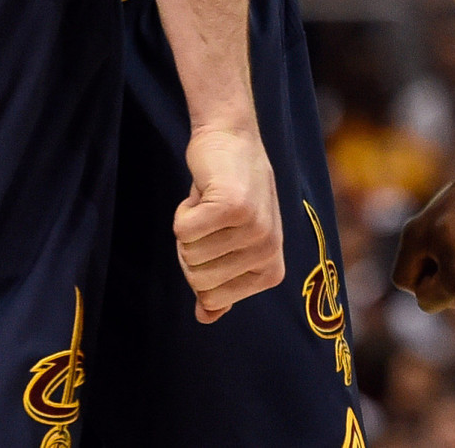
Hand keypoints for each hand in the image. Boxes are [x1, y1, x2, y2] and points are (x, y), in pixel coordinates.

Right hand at [174, 124, 284, 322]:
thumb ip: (221, 282)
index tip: (217, 238)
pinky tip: (204, 192)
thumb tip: (205, 317)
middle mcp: (268, 253)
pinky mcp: (233, 207)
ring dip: (187, 224)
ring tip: (210, 203)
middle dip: (191, 247)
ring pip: (188, 252)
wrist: (232, 138)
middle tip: (210, 218)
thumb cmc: (229, 193)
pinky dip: (183, 210)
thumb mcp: (231, 242)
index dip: (199, 267)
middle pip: (198, 278)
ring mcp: (254, 230)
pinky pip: (183, 230)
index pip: (212, 297)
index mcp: (271, 271)